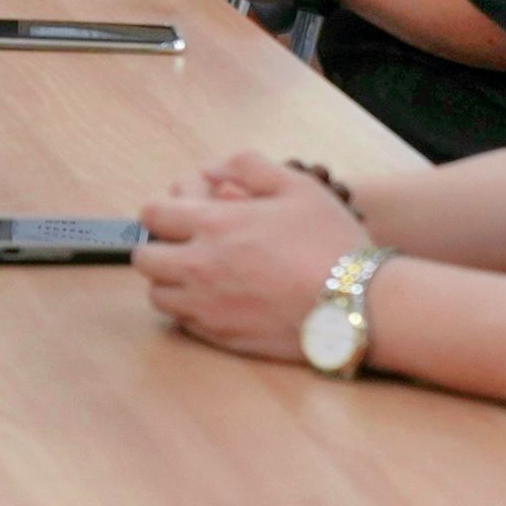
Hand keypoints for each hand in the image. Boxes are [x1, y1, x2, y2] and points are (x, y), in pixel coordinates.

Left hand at [134, 154, 367, 359]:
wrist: (361, 304)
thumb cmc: (332, 241)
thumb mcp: (298, 185)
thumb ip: (247, 167)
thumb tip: (209, 169)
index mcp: (214, 225)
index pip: (152, 215)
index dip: (160, 211)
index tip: (175, 215)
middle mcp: (200, 266)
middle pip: (144, 259)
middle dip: (157, 248)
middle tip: (181, 247)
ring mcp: (209, 307)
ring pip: (158, 296)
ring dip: (170, 283)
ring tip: (197, 277)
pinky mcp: (223, 338)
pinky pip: (184, 325)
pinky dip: (191, 312)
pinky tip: (218, 302)